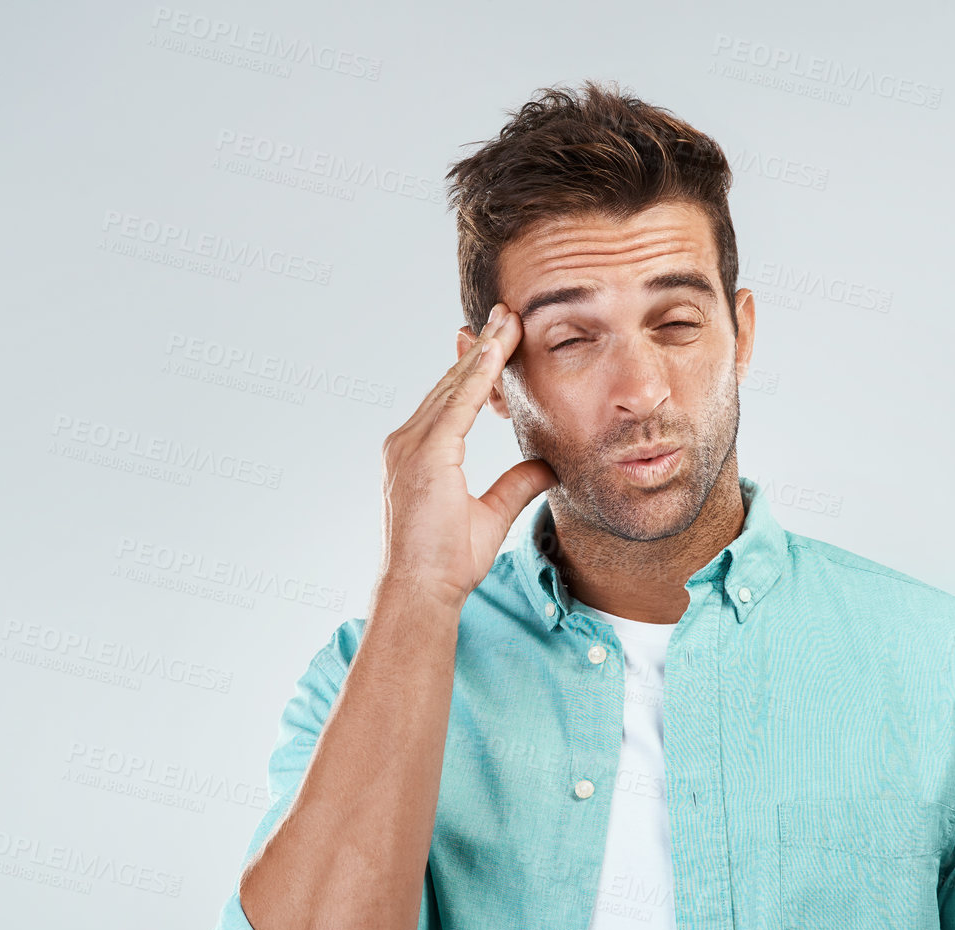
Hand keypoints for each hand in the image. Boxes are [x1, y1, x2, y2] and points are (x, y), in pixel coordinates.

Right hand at [376, 303, 557, 608]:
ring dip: (483, 352)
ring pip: (452, 386)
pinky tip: (496, 351)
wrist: (421, 591)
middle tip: (506, 313)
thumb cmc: (446, 564)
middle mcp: (407, 442)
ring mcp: (409, 446)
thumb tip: (547, 466)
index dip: (476, 367)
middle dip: (480, 347)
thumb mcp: (492, 516)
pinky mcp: (422, 455)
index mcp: (419, 454)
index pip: (451, 398)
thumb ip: (516, 485)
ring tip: (508, 320)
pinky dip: (475, 376)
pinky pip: (453, 405)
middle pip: (449, 383)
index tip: (498, 338)